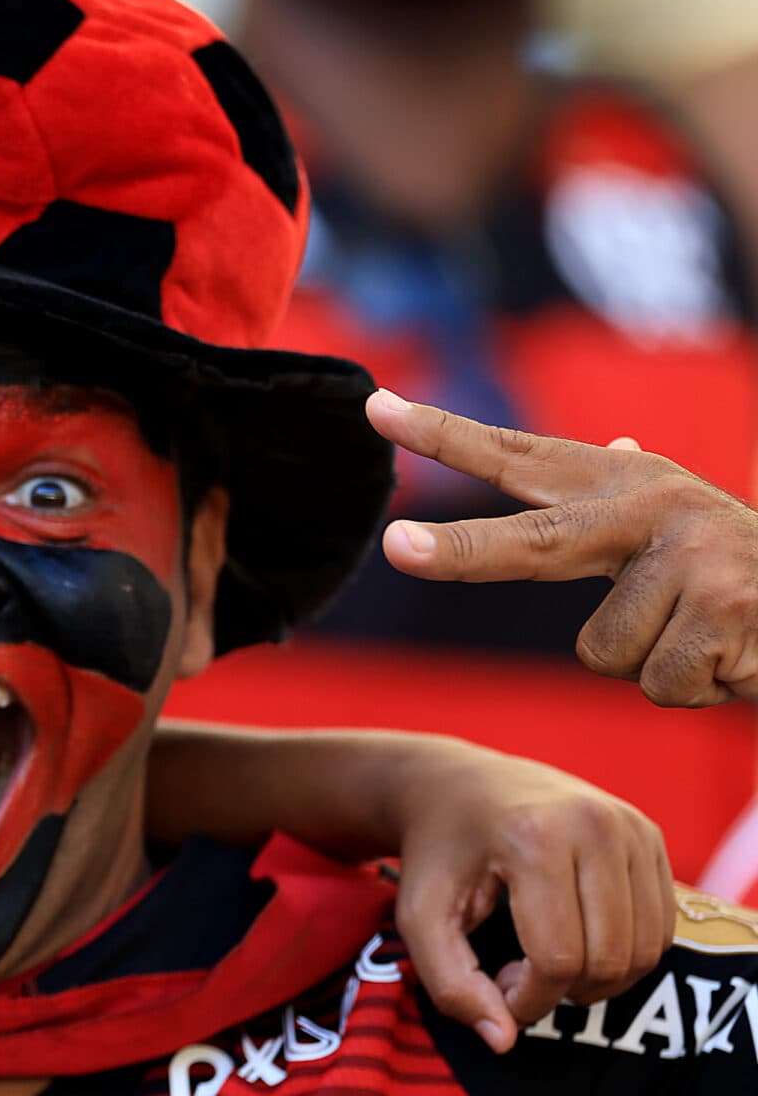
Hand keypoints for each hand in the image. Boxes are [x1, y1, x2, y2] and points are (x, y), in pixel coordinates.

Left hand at [369, 390, 757, 706]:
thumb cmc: (749, 576)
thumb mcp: (690, 525)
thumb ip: (633, 501)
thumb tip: (611, 445)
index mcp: (628, 485)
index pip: (519, 457)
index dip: (444, 434)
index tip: (375, 406)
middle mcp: (653, 507)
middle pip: (532, 542)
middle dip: (457, 550)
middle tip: (394, 544)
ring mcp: (692, 556)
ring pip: (602, 654)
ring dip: (651, 666)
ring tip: (705, 637)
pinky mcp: (724, 609)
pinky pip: (657, 684)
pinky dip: (694, 689)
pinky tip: (732, 658)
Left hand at [391, 742, 670, 1052]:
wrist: (458, 785)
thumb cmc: (437, 855)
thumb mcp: (420, 918)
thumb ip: (450, 985)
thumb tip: (503, 1041)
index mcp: (535, 838)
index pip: (559, 958)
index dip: (528, 998)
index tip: (495, 988)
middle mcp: (596, 825)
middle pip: (608, 957)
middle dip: (563, 991)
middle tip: (515, 975)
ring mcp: (631, 826)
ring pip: (643, 949)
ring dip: (598, 979)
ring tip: (543, 959)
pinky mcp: (650, 836)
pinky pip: (660, 927)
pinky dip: (623, 953)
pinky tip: (575, 940)